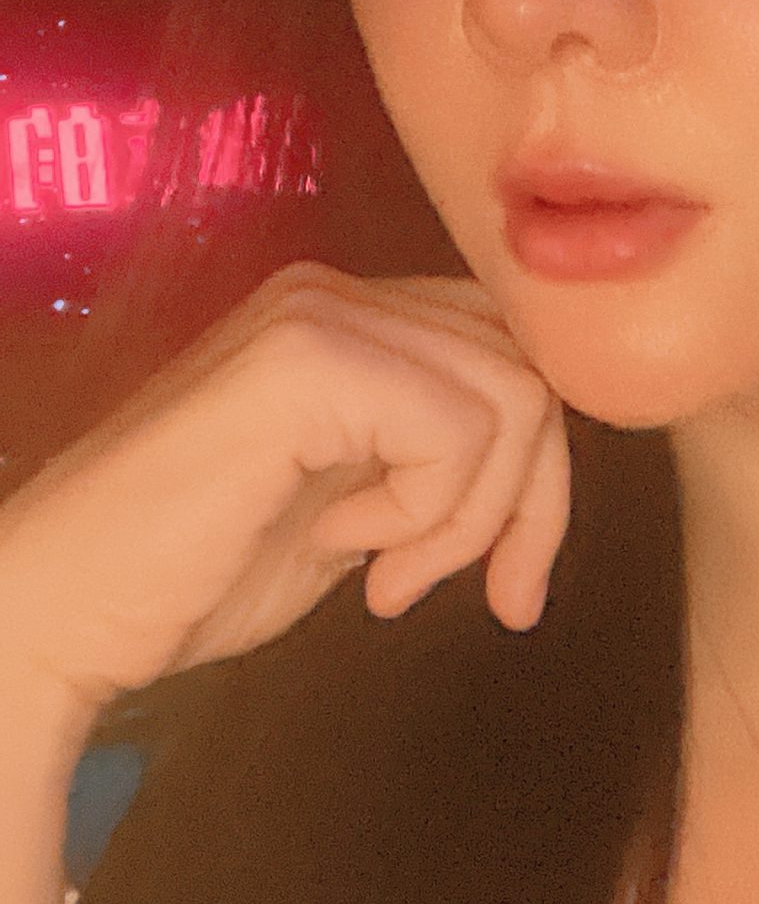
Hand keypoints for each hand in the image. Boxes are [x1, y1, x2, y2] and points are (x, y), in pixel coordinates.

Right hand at [0, 261, 569, 733]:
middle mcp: (336, 293)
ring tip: (387, 574)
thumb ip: (440, 468)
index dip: (539, 480)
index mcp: (350, 320)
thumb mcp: (360, 510)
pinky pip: (458, 430)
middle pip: (531, 372)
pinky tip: (344, 544)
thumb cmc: (196, 573)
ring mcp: (317, 315)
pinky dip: (428, 514)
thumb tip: (548, 468)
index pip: (515, 361)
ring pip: (513, 400)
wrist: (65, 610)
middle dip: (529, 504)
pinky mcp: (304, 361)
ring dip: (470, 519)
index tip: (506, 584)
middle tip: (464, 592)